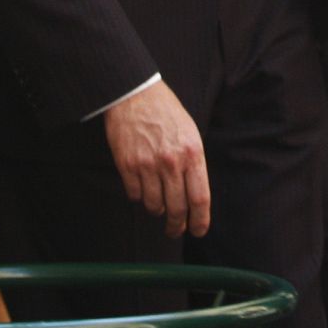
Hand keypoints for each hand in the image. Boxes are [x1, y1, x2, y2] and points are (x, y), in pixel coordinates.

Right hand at [104, 80, 209, 238]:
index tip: (198, 230)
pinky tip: (142, 189)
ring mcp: (148, 165)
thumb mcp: (191, 135)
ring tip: (158, 205)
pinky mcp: (127, 165)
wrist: (137, 96)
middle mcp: (172, 162)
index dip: (200, 220)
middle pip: (177, 208)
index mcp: (193, 154)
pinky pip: (134, 195)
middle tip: (175, 230)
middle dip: (177, 225)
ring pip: (154, 205)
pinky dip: (138, 197)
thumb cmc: (168, 114)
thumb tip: (194, 196)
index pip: (200, 198)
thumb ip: (193, 164)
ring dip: (157, 210)